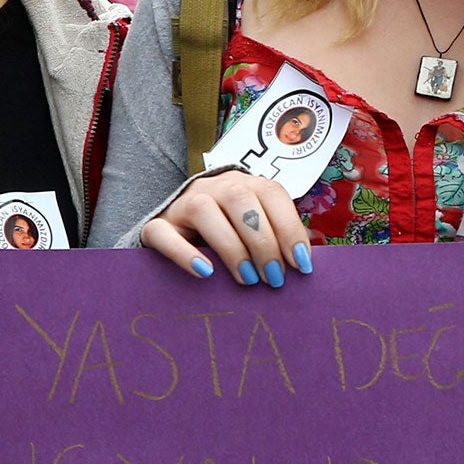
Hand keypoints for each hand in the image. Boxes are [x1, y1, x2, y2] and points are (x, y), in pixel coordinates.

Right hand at [141, 170, 315, 287]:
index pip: (271, 194)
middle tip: (274, 278)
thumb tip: (307, 260)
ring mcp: (181, 204)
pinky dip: (184, 254)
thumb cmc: (225, 236)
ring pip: (203, 211)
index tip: (302, 264)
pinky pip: (164, 234)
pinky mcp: (156, 226)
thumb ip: (276, 237)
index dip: (290, 227)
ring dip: (232, 248)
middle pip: (239, 200)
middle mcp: (212, 187)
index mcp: (243, 184)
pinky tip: (205, 273)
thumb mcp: (253, 230)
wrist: (174, 233)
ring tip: (247, 279)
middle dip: (263, 242)